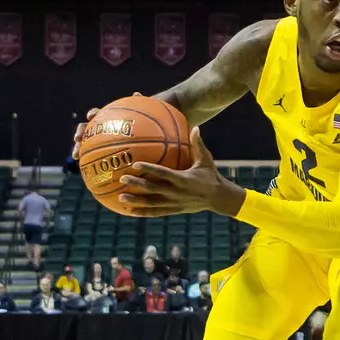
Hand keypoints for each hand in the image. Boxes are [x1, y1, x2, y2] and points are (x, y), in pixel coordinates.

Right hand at [71, 92, 141, 159]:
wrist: (136, 132)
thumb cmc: (138, 122)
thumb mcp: (139, 114)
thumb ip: (137, 104)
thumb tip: (136, 94)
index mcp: (105, 118)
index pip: (96, 113)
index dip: (93, 113)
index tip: (91, 116)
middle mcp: (98, 128)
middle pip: (85, 128)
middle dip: (80, 132)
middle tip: (77, 138)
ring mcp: (96, 140)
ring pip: (84, 143)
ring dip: (78, 148)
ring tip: (76, 156)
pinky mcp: (99, 151)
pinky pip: (92, 157)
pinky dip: (88, 162)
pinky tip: (88, 170)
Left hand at [118, 128, 240, 217]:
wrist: (218, 198)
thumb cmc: (211, 176)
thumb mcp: (206, 160)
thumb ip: (198, 144)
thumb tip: (195, 127)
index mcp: (183, 179)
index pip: (162, 173)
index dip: (149, 169)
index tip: (135, 164)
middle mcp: (176, 192)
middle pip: (152, 189)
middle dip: (136, 184)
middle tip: (122, 179)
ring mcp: (174, 203)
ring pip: (151, 203)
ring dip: (136, 201)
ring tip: (120, 197)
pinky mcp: (174, 210)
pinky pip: (156, 212)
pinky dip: (143, 212)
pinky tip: (130, 212)